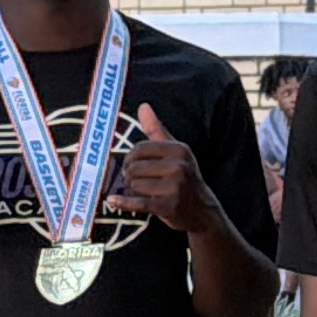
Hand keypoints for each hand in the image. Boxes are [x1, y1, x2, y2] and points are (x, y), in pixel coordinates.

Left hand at [105, 102, 215, 231]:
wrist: (202, 210)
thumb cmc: (185, 177)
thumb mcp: (175, 151)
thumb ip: (156, 130)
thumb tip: (143, 106)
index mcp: (179, 150)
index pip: (140, 148)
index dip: (130, 158)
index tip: (132, 165)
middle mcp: (178, 167)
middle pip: (134, 167)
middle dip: (129, 175)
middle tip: (133, 181)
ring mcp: (174, 187)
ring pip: (134, 184)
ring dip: (131, 190)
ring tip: (139, 192)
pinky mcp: (167, 206)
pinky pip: (137, 202)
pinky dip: (123, 203)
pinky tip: (114, 201)